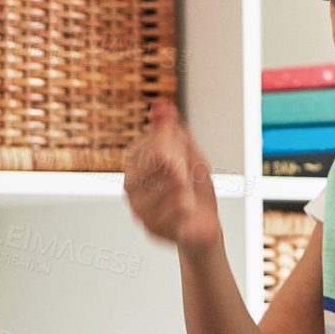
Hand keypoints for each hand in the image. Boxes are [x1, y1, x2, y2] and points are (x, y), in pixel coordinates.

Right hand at [122, 97, 221, 251]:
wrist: (204, 226)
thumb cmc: (194, 188)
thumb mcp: (189, 153)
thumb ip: (174, 129)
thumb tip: (161, 105)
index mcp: (135, 164)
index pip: (148, 144)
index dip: (172, 144)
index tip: (183, 150)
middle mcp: (130, 186)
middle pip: (156, 162)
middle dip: (179, 165)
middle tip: (187, 173)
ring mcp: (139, 209)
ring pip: (165, 187)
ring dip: (185, 187)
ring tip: (188, 192)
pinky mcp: (152, 228)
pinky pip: (173, 210)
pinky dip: (186, 206)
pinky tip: (187, 208)